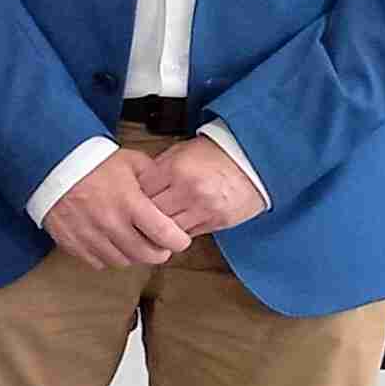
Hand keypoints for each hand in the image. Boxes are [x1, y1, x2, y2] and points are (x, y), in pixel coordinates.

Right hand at [44, 151, 193, 270]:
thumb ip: (154, 178)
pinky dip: (107, 257)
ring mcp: (89, 235)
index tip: (179, 240)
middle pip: (145, 255)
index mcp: (130, 203)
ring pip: (121, 261)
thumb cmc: (93, 162)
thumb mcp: (131, 161)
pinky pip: (96, 262)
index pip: (165, 235)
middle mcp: (110, 223)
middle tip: (159, 246)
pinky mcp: (71, 242)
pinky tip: (110, 244)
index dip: (178, 242)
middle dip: (158, 253)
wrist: (52, 163)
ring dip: (132, 256)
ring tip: (133, 244)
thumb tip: (170, 191)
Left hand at [139, 136, 264, 236]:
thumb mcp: (182, 152)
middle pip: (151, 214)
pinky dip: (178, 233)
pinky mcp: (218, 221)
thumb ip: (158, 168)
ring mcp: (204, 208)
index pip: (140, 193)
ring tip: (153, 226)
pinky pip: (188, 234)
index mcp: (176, 169)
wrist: (256, 160)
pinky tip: (173, 228)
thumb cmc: (217, 154)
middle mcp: (189, 190)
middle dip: (141, 217)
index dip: (131, 199)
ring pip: (168, 229)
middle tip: (135, 218)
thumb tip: (137, 184)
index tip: (128, 202)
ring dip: (159, 229)